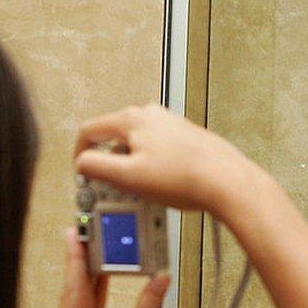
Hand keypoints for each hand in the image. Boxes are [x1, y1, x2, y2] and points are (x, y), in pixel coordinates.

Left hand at [48, 228, 169, 307]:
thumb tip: (159, 279)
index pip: (72, 290)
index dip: (76, 260)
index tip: (74, 234)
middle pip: (76, 290)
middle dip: (82, 261)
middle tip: (84, 230)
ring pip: (86, 297)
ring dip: (93, 273)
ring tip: (95, 244)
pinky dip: (103, 290)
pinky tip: (107, 271)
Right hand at [73, 104, 270, 217]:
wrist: (227, 182)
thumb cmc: (185, 178)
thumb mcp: (129, 177)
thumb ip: (97, 167)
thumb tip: (82, 163)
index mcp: (133, 119)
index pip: (90, 130)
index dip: (80, 154)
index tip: (82, 172)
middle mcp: (152, 115)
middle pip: (114, 138)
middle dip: (108, 164)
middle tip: (110, 188)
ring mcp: (171, 125)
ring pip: (137, 145)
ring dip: (131, 168)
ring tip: (139, 192)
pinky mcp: (185, 138)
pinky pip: (156, 151)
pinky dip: (151, 168)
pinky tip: (161, 188)